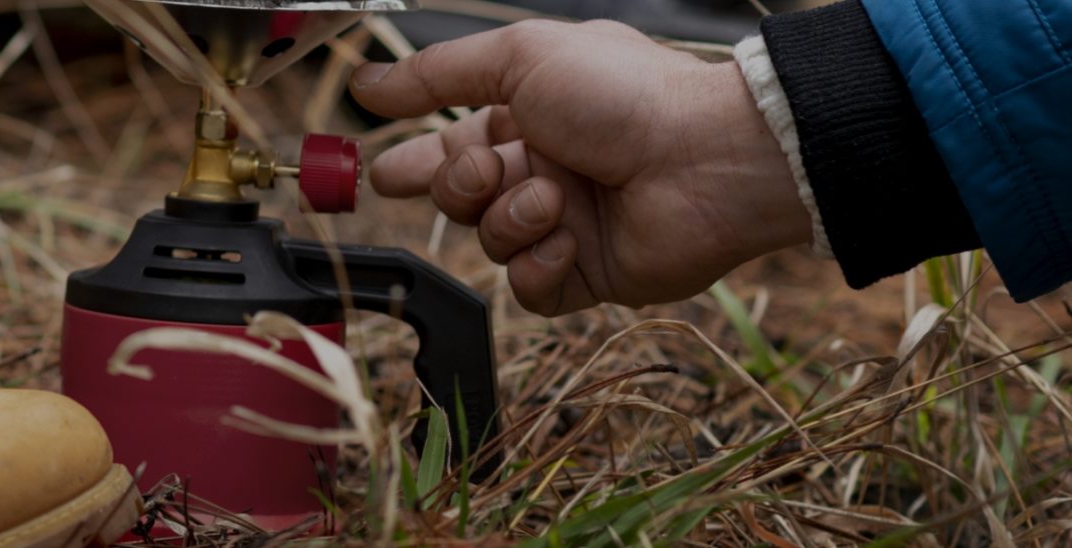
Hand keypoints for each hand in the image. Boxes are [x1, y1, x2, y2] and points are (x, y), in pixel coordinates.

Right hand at [350, 20, 812, 315]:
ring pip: (490, 242)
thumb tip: (367, 82)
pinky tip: (568, 240)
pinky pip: (529, 289)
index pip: (448, 144)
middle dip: (458, 187)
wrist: (704, 157)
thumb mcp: (520, 58)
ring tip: (555, 198)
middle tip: (486, 173)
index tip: (382, 173)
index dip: (411, 161)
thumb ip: (437, 73)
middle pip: (457, 198)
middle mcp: (541, 171)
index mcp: (526, 118)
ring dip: (512, 219)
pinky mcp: (587, 275)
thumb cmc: (623, 95)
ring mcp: (563, 224)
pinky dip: (540, 265)